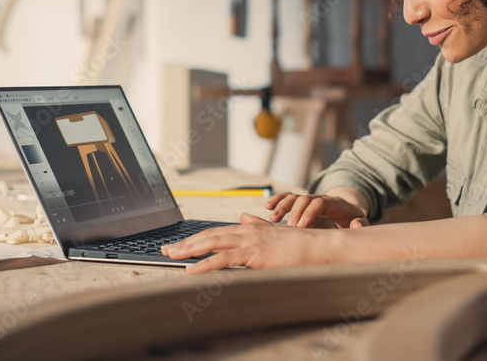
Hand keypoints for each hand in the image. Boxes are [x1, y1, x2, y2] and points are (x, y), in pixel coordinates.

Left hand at [161, 212, 332, 272]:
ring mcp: (251, 241)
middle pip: (210, 234)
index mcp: (250, 228)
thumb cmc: (300, 245)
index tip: (181, 243)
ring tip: (172, 256)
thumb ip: (258, 226)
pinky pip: (224, 258)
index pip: (217, 231)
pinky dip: (205, 263)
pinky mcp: (255, 254)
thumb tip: (243, 217)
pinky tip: (192, 268)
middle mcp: (247, 231)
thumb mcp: (274, 234)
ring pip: (213, 242)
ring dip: (189, 250)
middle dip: (186, 242)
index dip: (198, 237)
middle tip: (167, 249)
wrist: (319, 247)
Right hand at [266, 191, 369, 228]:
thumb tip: (356, 223)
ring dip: (282, 206)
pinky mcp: (301, 206)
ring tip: (272, 218)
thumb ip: (362, 225)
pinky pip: (287, 199)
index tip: (301, 227)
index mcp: (335, 204)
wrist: (347, 215)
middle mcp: (320, 199)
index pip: (320, 203)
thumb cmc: (353, 222)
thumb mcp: (361, 223)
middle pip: (304, 199)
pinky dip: (277, 200)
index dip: (309, 213)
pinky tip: (268, 206)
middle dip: (295, 212)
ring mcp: (309, 201)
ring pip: (293, 197)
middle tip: (290, 228)